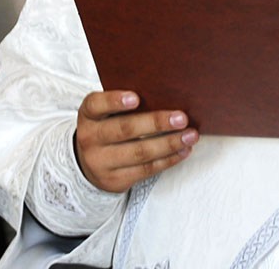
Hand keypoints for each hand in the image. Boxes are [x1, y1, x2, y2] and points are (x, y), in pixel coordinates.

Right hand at [74, 90, 198, 192]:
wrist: (88, 165)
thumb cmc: (106, 129)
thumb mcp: (104, 114)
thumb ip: (124, 105)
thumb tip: (165, 97)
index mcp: (88, 115)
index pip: (96, 105)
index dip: (114, 101)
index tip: (136, 98)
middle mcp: (90, 139)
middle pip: (125, 129)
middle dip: (156, 123)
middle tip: (181, 118)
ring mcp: (101, 162)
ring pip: (139, 153)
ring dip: (169, 143)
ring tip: (190, 135)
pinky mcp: (115, 180)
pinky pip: (146, 170)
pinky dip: (168, 160)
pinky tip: (183, 150)